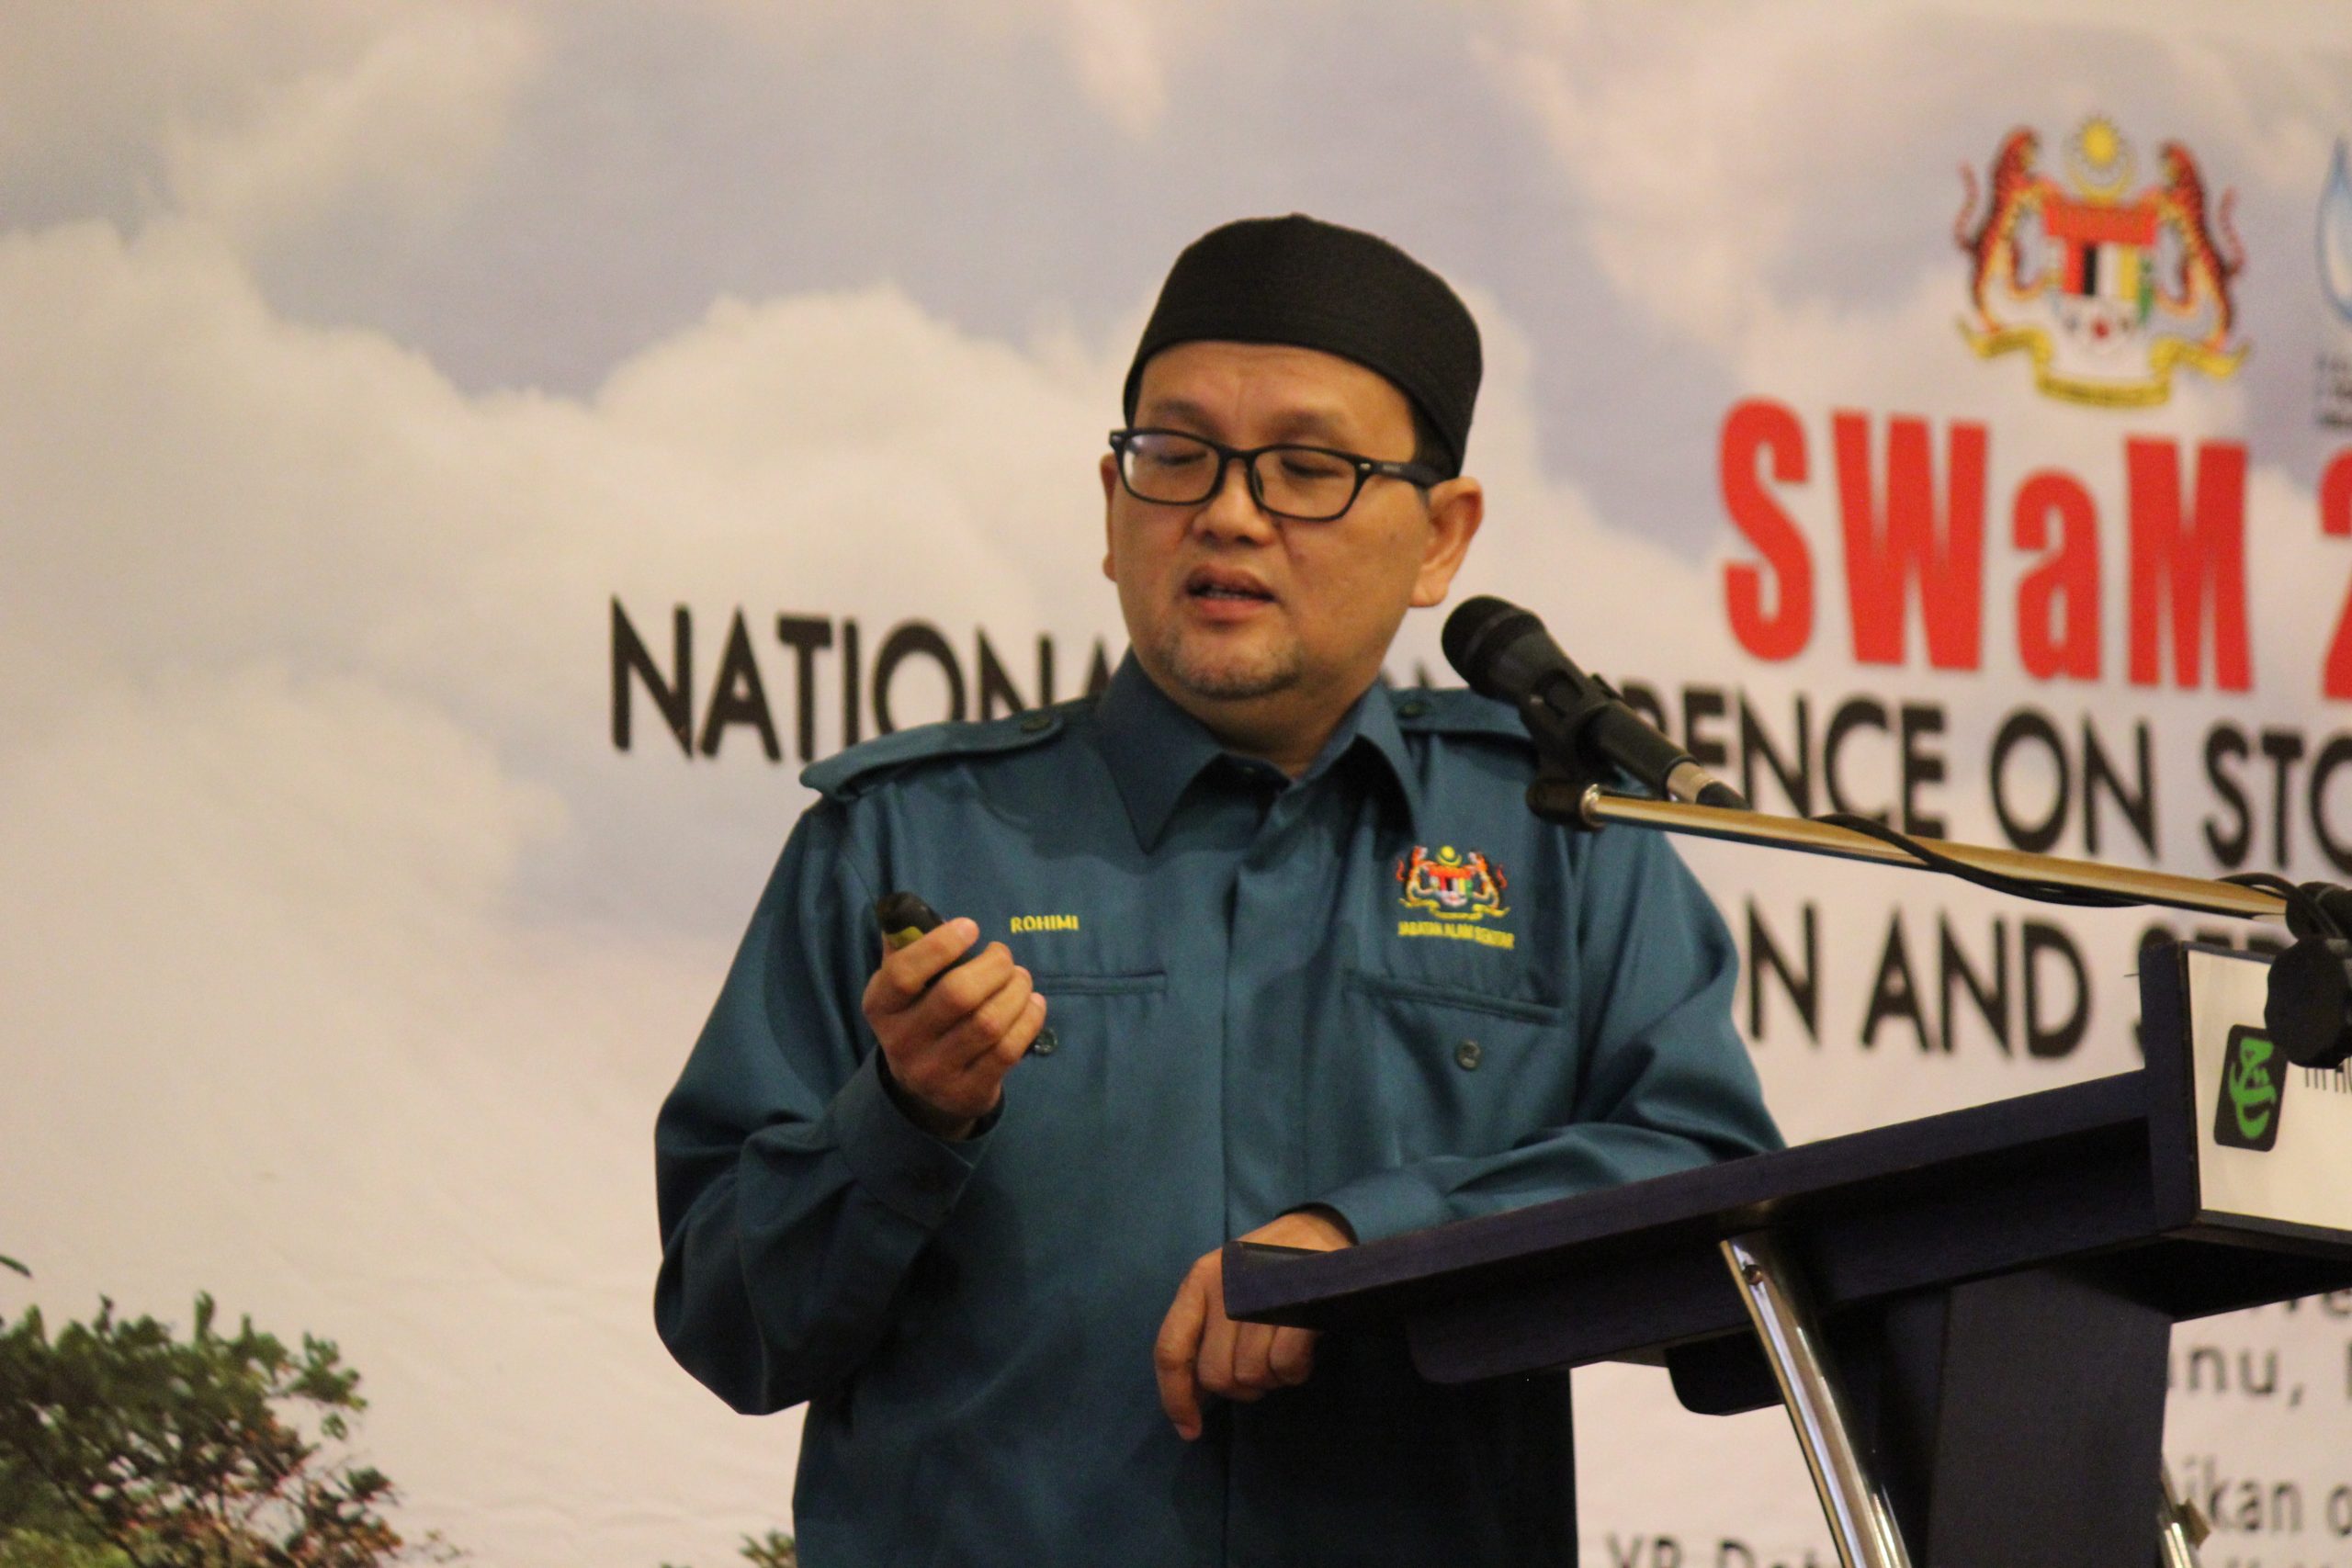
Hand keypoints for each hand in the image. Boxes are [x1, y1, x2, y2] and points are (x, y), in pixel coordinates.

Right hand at [861, 917, 1048, 1139]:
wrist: (926, 1090)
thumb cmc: (920, 1017)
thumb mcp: (901, 987)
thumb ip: (904, 948)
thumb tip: (909, 910)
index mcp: (880, 1006)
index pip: (904, 973)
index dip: (940, 946)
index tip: (971, 927)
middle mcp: (901, 1042)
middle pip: (957, 995)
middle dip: (993, 966)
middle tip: (1004, 956)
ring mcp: (935, 1072)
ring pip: (989, 1022)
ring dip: (1016, 991)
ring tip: (1021, 978)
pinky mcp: (967, 1092)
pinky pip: (1008, 1050)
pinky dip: (1028, 1020)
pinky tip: (1033, 1003)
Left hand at [1153, 1208, 1352, 1439]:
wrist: (1320, 1228)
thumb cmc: (1267, 1269)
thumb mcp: (1226, 1287)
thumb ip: (1206, 1332)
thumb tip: (1191, 1399)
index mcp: (1198, 1282)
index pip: (1170, 1350)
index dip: (1175, 1398)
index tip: (1190, 1430)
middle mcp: (1222, 1286)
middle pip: (1216, 1375)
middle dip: (1241, 1386)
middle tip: (1261, 1368)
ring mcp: (1259, 1294)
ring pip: (1251, 1375)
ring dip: (1272, 1378)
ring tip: (1285, 1350)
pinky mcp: (1297, 1302)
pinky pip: (1285, 1366)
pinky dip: (1295, 1370)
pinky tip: (1304, 1349)